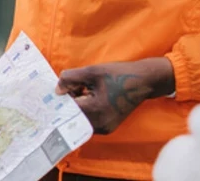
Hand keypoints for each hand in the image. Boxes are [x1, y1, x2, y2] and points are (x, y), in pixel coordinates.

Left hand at [55, 58, 174, 134]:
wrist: (143, 82)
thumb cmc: (118, 74)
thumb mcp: (92, 71)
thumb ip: (71, 79)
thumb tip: (56, 90)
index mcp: (95, 110)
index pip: (68, 108)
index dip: (62, 98)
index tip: (58, 88)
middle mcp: (99, 124)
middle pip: (73, 116)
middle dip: (70, 102)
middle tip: (72, 86)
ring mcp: (104, 128)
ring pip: (81, 119)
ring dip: (78, 106)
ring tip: (83, 89)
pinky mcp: (108, 128)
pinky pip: (89, 121)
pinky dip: (86, 110)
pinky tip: (90, 96)